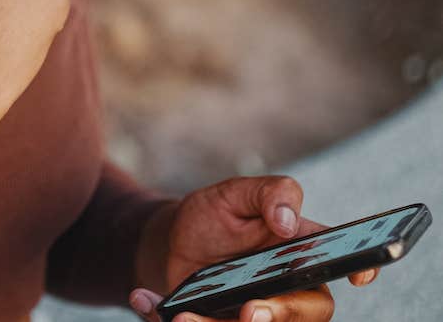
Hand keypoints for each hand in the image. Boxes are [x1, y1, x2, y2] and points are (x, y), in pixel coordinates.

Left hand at [129, 176, 379, 321]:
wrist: (170, 241)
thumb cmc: (212, 215)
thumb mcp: (232, 193)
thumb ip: (267, 193)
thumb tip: (289, 221)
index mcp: (299, 248)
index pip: (339, 257)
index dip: (358, 265)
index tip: (358, 273)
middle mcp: (290, 287)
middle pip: (309, 311)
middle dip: (282, 314)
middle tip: (251, 310)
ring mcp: (262, 312)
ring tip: (184, 317)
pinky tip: (144, 300)